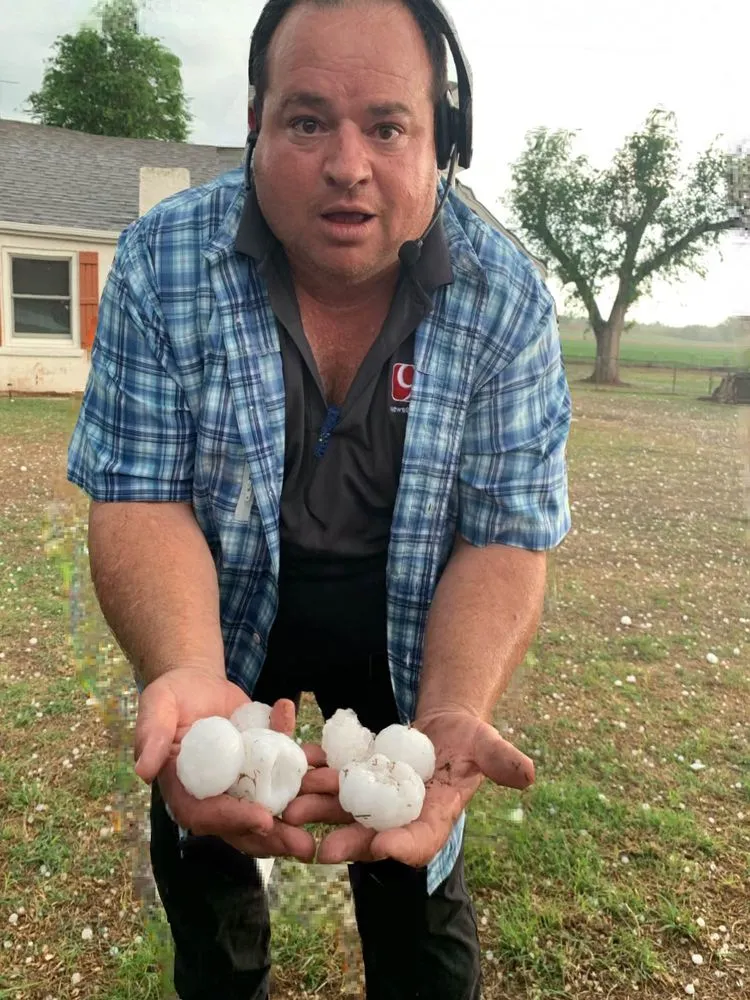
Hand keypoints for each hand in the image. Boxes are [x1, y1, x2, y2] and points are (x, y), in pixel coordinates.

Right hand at [134, 666, 316, 860]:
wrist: (197, 683)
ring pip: (272, 805)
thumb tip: (143, 769)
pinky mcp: (262, 764)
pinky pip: (286, 770)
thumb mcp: (156, 707)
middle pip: (244, 824)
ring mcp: (242, 783)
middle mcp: (216, 795)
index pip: (206, 815)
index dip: (234, 820)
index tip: (263, 819)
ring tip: (327, 808)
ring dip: (300, 809)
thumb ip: (152, 736)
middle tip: (305, 845)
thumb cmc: (171, 697)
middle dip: (275, 837)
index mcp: (185, 790)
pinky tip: (323, 758)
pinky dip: (306, 765)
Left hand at [283, 710, 533, 865]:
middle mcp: (403, 814)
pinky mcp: (359, 776)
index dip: (404, 847)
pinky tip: (298, 765)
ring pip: (345, 808)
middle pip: (374, 833)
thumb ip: (502, 761)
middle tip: (321, 849)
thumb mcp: (488, 746)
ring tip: (293, 809)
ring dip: (320, 810)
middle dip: (348, 841)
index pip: (422, 840)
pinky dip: (317, 773)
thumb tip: (527, 774)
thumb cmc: (472, 740)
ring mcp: (377, 796)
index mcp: (437, 814)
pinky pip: (334, 778)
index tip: (383, 848)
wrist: (448, 727)